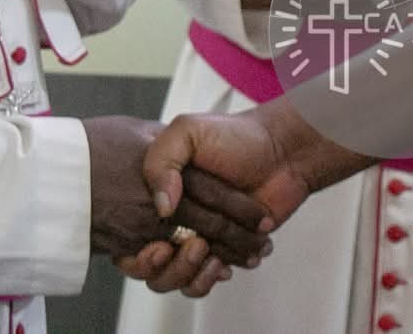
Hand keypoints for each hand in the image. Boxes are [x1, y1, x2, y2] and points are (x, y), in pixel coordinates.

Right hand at [114, 105, 313, 296]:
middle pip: (149, 266)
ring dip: (189, 273)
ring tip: (211, 253)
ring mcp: (195, 237)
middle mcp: (171, 219)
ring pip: (173, 278)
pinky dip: (209, 278)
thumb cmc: (237, 136)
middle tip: (195, 245)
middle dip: (166, 266)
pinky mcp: (221, 252)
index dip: (136, 252)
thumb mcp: (188, 130)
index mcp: (155, 193)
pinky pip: (201, 281)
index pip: (128, 236)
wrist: (284, 151)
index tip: (158, 247)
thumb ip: (161, 160)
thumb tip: (162, 208)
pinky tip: (223, 263)